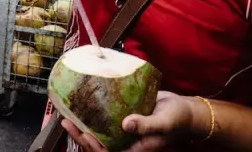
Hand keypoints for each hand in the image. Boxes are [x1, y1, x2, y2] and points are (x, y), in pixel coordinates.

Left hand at [60, 91, 197, 151]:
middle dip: (82, 136)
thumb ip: (147, 125)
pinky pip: (105, 120)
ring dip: (83, 126)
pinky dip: (93, 115)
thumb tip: (126, 125)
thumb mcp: (165, 122)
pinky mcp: (123, 117)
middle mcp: (126, 140)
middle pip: (99, 143)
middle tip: (66, 122)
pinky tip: (80, 105)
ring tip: (66, 116)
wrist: (185, 109)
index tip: (85, 134)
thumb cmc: (179, 119)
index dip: (95, 146)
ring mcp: (124, 129)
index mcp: (136, 147)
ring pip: (99, 132)